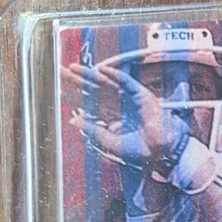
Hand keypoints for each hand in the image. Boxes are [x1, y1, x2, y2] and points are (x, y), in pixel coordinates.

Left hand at [63, 63, 190, 168]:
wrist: (162, 153)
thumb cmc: (141, 152)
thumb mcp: (112, 143)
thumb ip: (94, 132)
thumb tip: (73, 121)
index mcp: (113, 117)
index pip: (90, 103)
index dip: (75, 96)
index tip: (59, 90)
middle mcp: (119, 105)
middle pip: (94, 90)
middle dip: (78, 81)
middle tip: (60, 71)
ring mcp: (130, 99)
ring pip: (106, 84)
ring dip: (90, 74)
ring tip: (74, 68)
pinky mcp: (141, 96)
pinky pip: (127, 82)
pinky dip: (116, 75)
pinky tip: (102, 70)